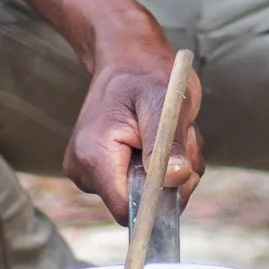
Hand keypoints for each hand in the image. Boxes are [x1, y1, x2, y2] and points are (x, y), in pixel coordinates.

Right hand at [63, 27, 203, 223]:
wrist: (127, 58)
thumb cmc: (144, 73)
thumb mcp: (163, 101)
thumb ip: (167, 143)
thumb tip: (175, 179)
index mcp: (94, 156)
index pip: (128, 210)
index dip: (161, 200)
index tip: (183, 170)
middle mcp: (85, 171)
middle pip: (142, 205)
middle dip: (172, 177)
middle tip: (181, 137)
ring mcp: (92, 174)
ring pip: (150, 196)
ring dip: (174, 169)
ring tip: (171, 132)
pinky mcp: (105, 174)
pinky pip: (148, 187)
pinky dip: (167, 166)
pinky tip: (164, 138)